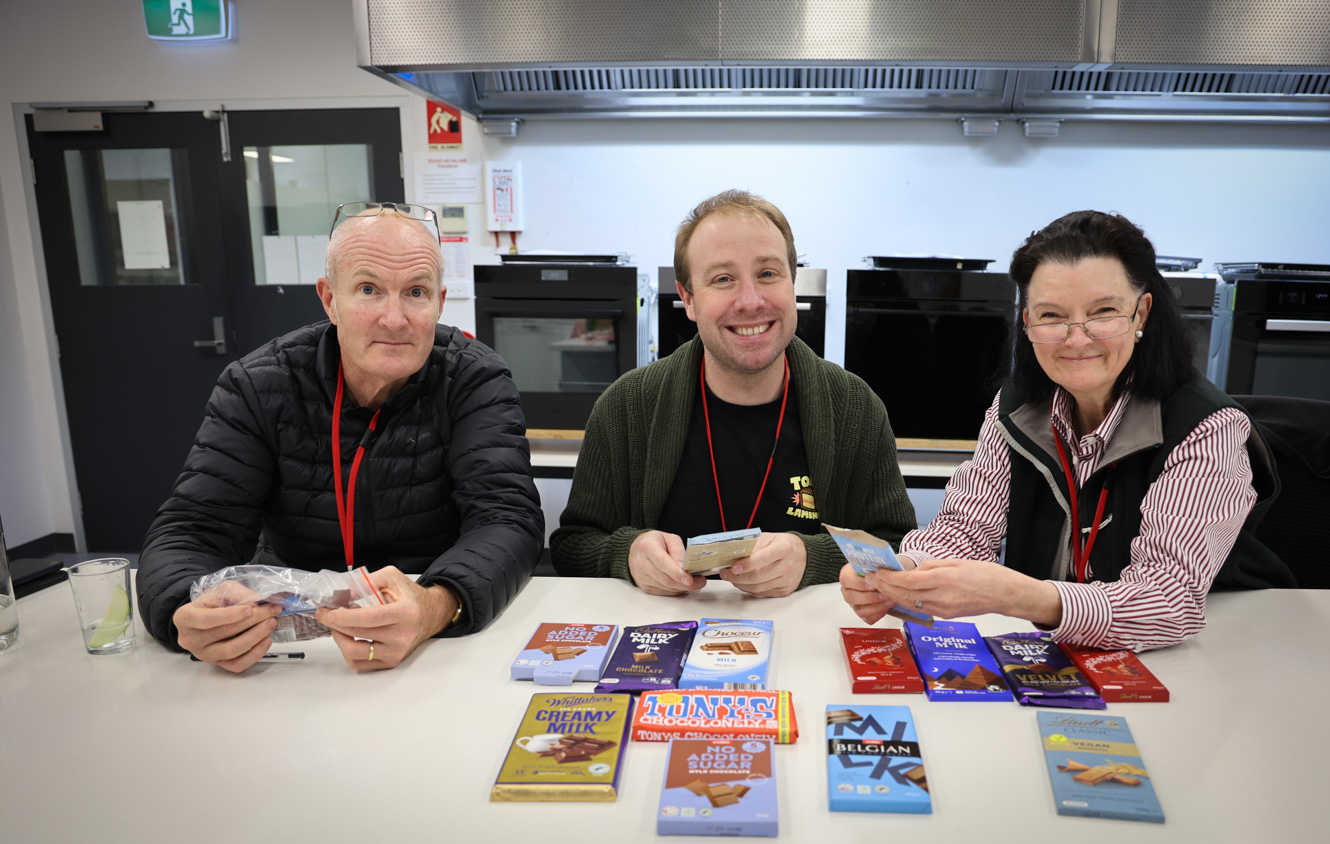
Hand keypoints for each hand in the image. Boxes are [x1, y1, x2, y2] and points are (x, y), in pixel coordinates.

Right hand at [174, 580, 283, 672]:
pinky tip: (266, 640)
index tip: (250, 609)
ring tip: (271, 623)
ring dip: (256, 636)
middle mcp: (191, 639)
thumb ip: (236, 593)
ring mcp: (204, 654)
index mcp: (185, 618)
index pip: (206, 619)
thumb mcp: (219, 590)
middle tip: (271, 610)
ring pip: (231, 650)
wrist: (204, 617)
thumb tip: (256, 601)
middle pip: (224, 632)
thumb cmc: (210, 603)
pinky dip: (255, 654)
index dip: (230, 615)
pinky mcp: (217, 663)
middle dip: (253, 620)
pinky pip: (237, 665)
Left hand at [315, 566, 457, 670]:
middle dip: (334, 623)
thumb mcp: (391, 578)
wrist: (429, 615)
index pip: (369, 618)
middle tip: (325, 614)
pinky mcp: (391, 662)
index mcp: (406, 612)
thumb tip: (341, 595)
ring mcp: (396, 652)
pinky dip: (347, 651)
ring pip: (355, 653)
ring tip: (337, 626)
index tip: (329, 611)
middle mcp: (403, 635)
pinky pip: (359, 664)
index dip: (344, 616)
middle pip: (357, 634)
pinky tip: (348, 637)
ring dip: (339, 638)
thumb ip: (365, 582)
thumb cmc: (410, 597)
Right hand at [628, 530, 704, 595]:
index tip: (689, 579)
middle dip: (686, 583)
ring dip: (682, 587)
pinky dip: (675, 590)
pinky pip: (663, 592)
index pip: (663, 563)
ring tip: (693, 582)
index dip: (677, 573)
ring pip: (666, 588)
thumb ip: (679, 552)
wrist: (636, 549)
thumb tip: (685, 568)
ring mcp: (641, 576)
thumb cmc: (653, 542)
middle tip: (700, 582)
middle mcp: (641, 562)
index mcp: (647, 546)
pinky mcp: (644, 586)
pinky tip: (681, 584)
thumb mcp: (669, 538)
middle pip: (666, 579)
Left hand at [718, 532, 805, 597]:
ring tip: (731, 578)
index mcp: (784, 548)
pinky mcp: (784, 590)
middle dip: (738, 577)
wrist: (804, 556)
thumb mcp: (769, 538)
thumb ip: (752, 545)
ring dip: (741, 584)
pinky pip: (762, 593)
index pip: (763, 558)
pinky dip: (749, 589)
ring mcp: (786, 580)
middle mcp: (787, 565)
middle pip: (758, 576)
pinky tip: (743, 582)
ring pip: (758, 587)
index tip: (733, 567)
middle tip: (725, 573)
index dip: (746, 564)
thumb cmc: (784, 545)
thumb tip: (733, 556)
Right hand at [838, 562, 893, 624]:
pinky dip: (879, 613)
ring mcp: (854, 604)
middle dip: (870, 597)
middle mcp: (847, 590)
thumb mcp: (875, 563)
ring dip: (877, 606)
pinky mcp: (862, 614)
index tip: (873, 583)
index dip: (860, 583)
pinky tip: (887, 606)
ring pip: (860, 610)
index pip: (847, 580)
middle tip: (884, 593)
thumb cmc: (877, 569)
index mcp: (846, 575)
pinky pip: (868, 618)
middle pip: (852, 597)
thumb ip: (877, 565)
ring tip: (889, 599)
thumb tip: (884, 567)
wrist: (882, 578)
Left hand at [865, 558, 1062, 625]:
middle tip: (871, 579)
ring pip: (911, 604)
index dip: (889, 578)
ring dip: (893, 595)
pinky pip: (921, 608)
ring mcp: (944, 609)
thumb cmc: (984, 574)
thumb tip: (911, 572)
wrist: (1004, 594)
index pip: (909, 581)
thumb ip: (931, 567)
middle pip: (905, 595)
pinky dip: (907, 601)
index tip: (877, 572)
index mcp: (945, 580)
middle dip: (885, 587)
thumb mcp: (956, 562)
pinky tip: (899, 594)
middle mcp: (943, 598)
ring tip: (880, 586)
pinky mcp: (946, 616)